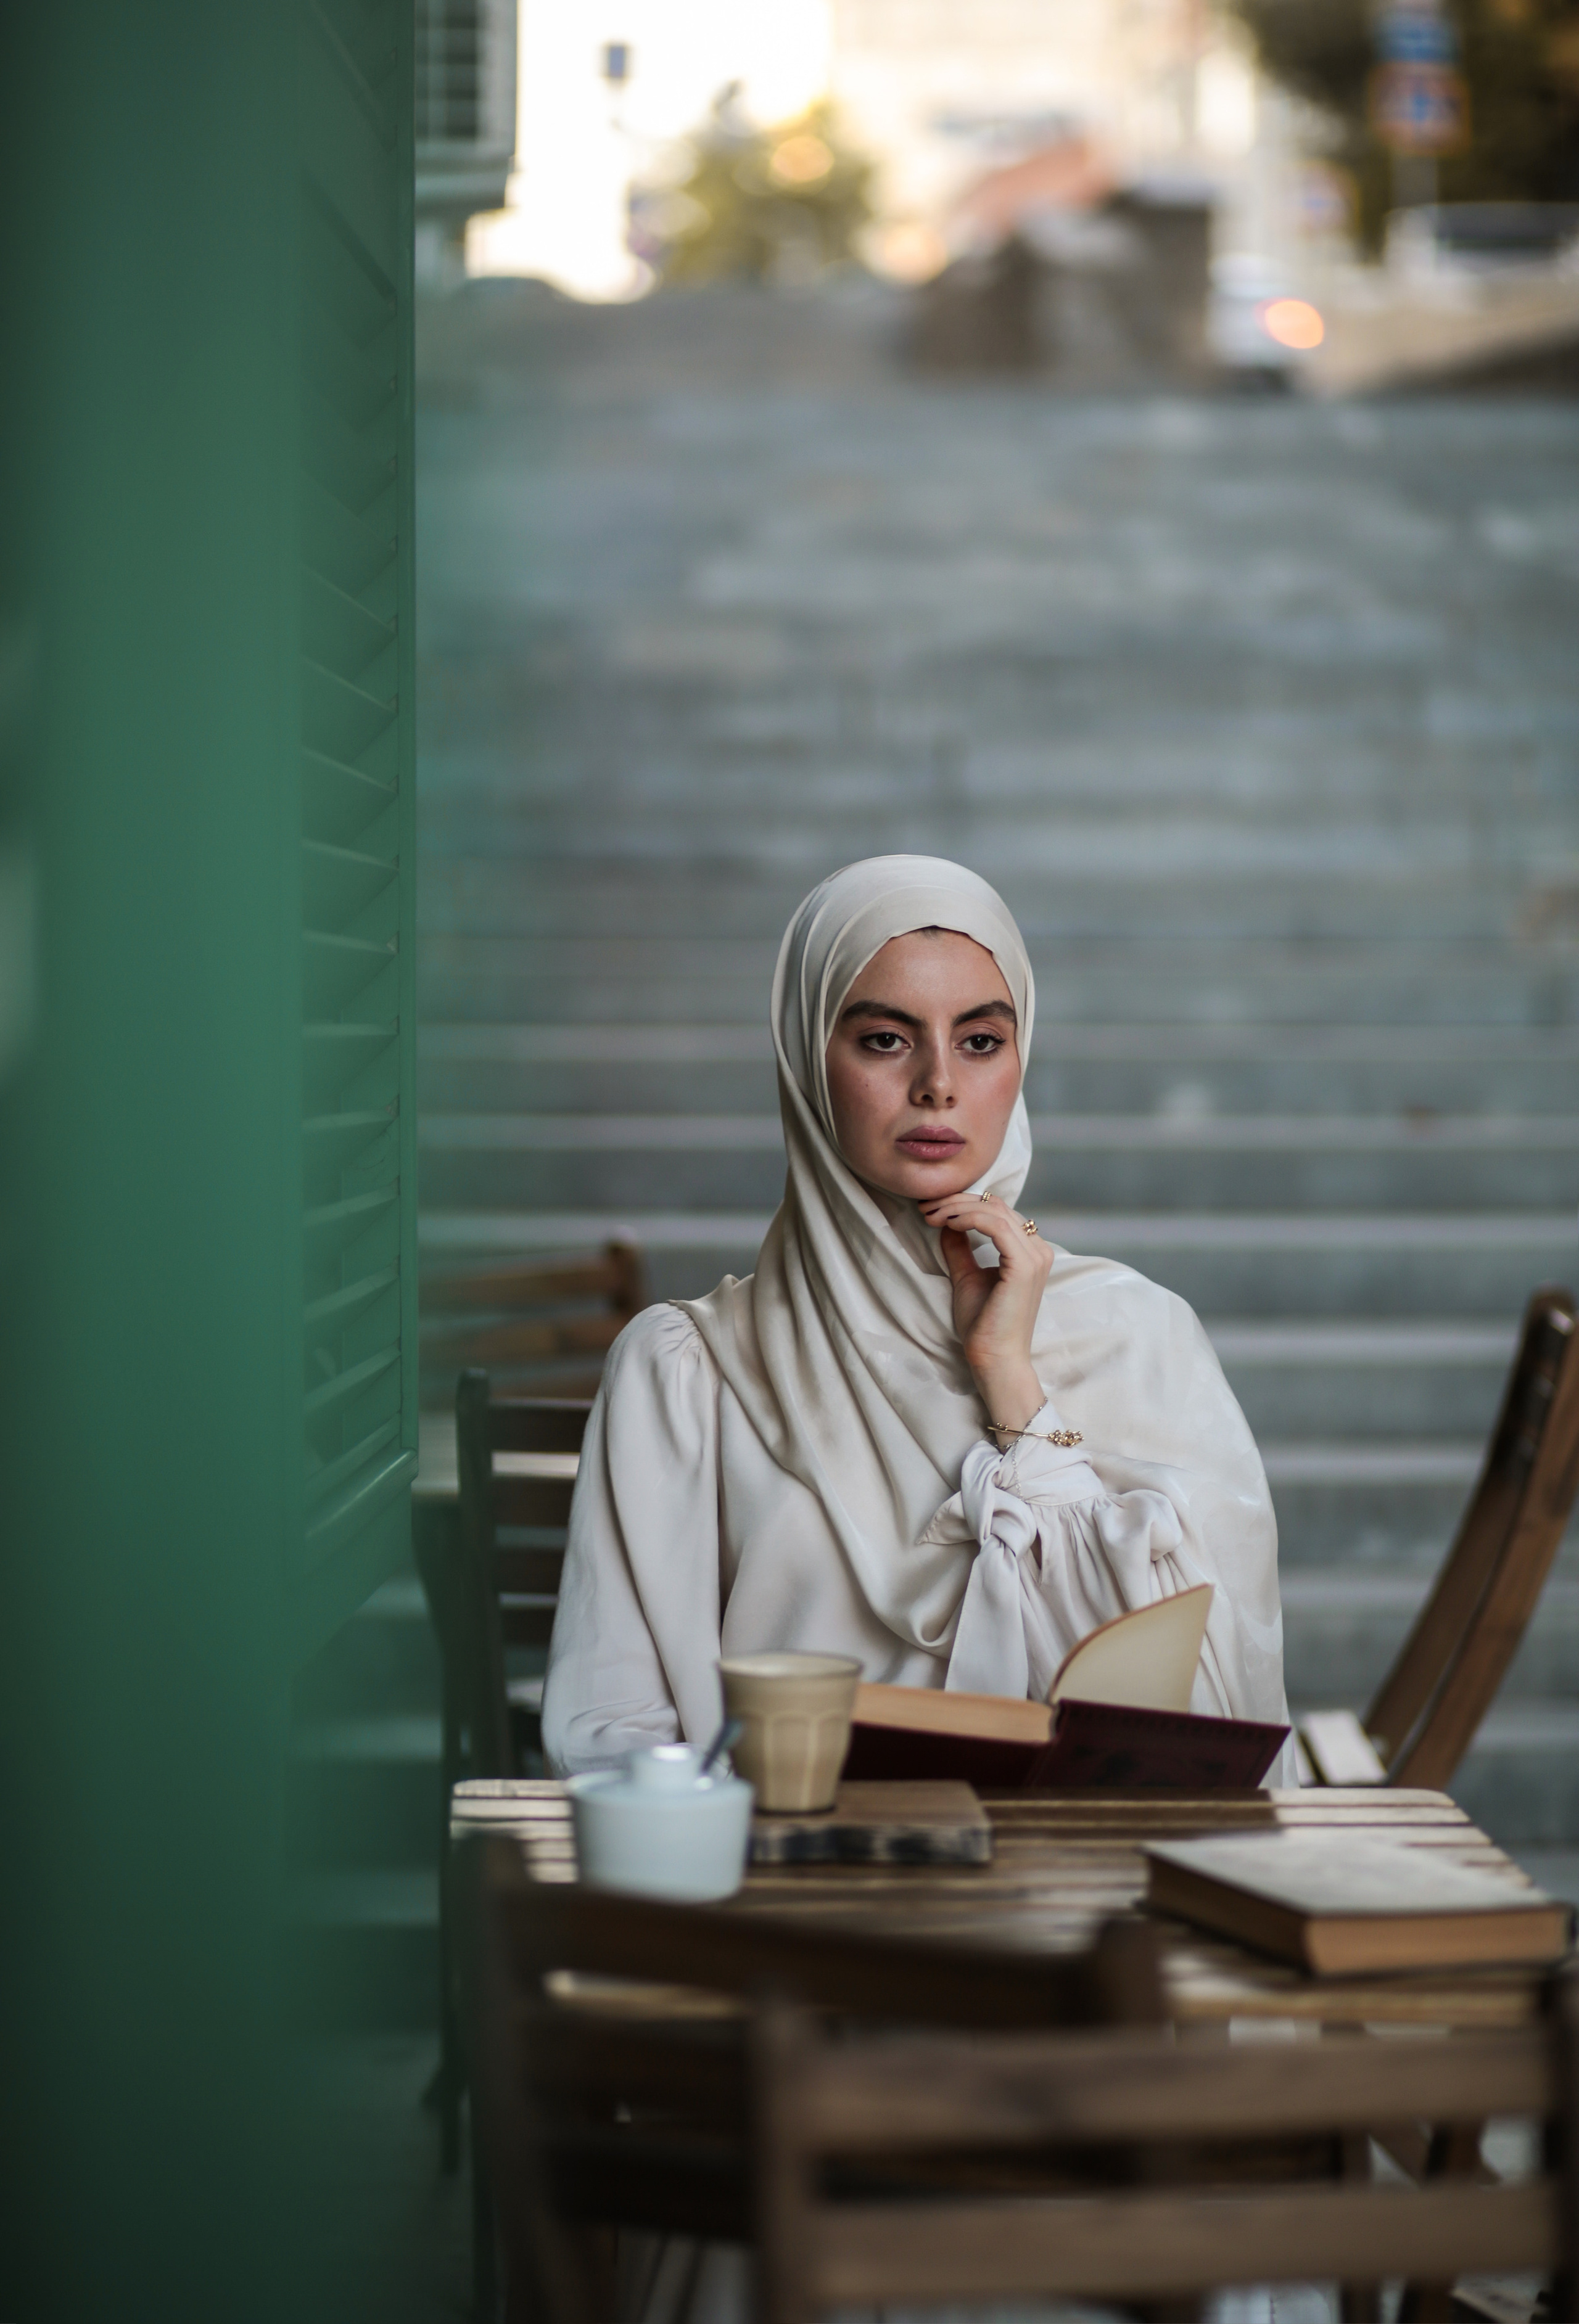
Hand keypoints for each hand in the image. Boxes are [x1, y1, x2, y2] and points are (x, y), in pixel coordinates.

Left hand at [917, 1190, 1052, 1431]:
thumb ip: (960, 1249)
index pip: (997, 1211)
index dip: (963, 1203)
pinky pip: (996, 1226)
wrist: (994, 1359)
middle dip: (957, 1201)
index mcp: (1028, 1251)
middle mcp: (1038, 1249)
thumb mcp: (966, 1277)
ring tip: (931, 1215)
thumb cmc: (983, 1325)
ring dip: (958, 1208)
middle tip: (926, 1207)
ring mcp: (1035, 1256)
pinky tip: (947, 1223)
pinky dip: (969, 1219)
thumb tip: (947, 1223)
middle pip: (996, 1205)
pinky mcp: (1024, 1266)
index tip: (931, 1209)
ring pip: (994, 1211)